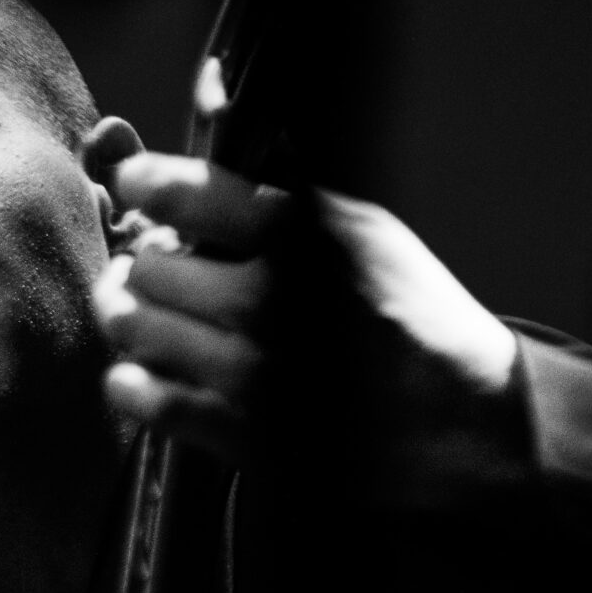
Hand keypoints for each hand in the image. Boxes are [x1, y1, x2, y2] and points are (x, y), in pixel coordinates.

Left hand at [94, 153, 517, 472]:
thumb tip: (204, 158)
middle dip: (142, 265)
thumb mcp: (366, 232)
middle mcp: (272, 302)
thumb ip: (287, 199)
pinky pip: (145, 399)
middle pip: (147, 267)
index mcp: (305, 238)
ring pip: (135, 328)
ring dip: (129, 318)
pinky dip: (131, 382)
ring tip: (144, 317)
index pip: (187, 193)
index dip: (145, 183)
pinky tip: (144, 373)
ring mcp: (253, 373)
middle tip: (152, 271)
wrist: (461, 415)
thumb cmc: (410, 314)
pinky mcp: (242, 434)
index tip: (134, 184)